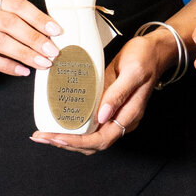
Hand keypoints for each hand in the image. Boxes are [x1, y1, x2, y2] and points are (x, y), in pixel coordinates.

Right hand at [0, 0, 60, 85]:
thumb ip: (19, 21)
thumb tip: (52, 33)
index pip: (16, 4)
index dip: (38, 18)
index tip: (56, 30)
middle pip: (9, 23)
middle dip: (34, 38)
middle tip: (52, 51)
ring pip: (0, 41)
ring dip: (25, 53)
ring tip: (42, 62)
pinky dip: (8, 66)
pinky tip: (23, 71)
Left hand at [32, 30, 175, 152]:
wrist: (154, 50)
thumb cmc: (145, 58)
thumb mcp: (133, 72)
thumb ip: (118, 94)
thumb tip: (101, 116)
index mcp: (129, 115)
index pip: (101, 140)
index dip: (77, 142)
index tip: (56, 137)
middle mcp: (121, 120)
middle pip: (92, 144)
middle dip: (65, 143)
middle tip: (41, 136)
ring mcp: (114, 115)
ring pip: (89, 138)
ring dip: (66, 138)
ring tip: (44, 133)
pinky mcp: (107, 108)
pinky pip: (89, 124)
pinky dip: (71, 127)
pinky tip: (56, 121)